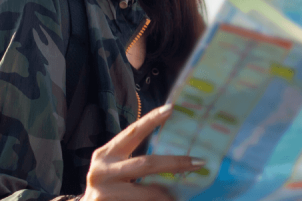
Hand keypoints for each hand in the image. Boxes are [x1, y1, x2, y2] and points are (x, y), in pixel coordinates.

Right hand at [79, 105, 203, 200]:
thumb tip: (170, 154)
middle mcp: (103, 171)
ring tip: (180, 196)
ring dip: (167, 195)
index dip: (151, 120)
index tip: (171, 108)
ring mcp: (105, 193)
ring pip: (147, 193)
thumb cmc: (105, 188)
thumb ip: (131, 160)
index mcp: (105, 155)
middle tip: (198, 162)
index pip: (132, 133)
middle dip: (174, 163)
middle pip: (146, 164)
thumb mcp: (112, 168)